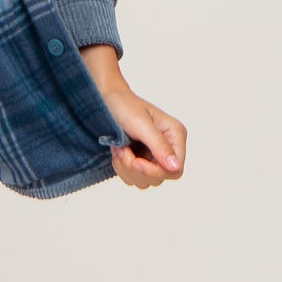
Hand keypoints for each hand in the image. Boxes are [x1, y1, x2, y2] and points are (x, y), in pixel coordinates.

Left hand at [78, 48, 185, 190]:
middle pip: (159, 178)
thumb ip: (159, 146)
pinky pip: (134, 178)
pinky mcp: (141, 160)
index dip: (153, 171)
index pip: (174, 170)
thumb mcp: (141, 124)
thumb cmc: (123, 105)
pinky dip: (121, 168)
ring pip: (144, 181)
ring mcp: (154, 155)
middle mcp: (168, 147)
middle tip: (122, 150)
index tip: (134, 161)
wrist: (105, 100)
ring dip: (126, 167)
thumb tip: (175, 167)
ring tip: (119, 148)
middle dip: (135, 167)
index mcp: (175, 135)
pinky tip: (118, 151)